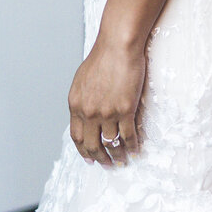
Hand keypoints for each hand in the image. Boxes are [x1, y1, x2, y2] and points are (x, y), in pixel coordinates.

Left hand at [68, 36, 145, 167]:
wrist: (117, 46)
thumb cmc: (102, 57)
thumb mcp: (82, 81)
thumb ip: (82, 100)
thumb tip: (85, 114)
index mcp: (75, 105)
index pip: (76, 136)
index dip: (84, 151)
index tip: (90, 158)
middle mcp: (88, 112)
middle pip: (92, 145)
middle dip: (100, 159)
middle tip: (107, 165)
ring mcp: (107, 112)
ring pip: (111, 144)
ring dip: (117, 156)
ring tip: (123, 161)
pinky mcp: (125, 109)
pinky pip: (128, 135)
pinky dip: (132, 146)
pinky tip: (136, 150)